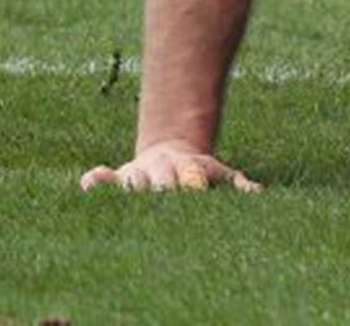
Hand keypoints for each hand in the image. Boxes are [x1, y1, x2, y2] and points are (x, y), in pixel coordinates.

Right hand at [80, 141, 260, 194]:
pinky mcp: (119, 178)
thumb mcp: (220, 172)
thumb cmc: (200, 173)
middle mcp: (162, 170)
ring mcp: (139, 173)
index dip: (191, 178)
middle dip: (161, 186)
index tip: (195, 185)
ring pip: (132, 179)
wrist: (173, 152)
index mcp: (187, 169)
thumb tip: (258, 191)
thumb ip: (237, 183)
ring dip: (131, 184)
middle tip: (162, 196)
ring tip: (128, 192)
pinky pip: (102, 178)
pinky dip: (96, 180)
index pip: (189, 175)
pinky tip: (90, 183)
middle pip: (159, 179)